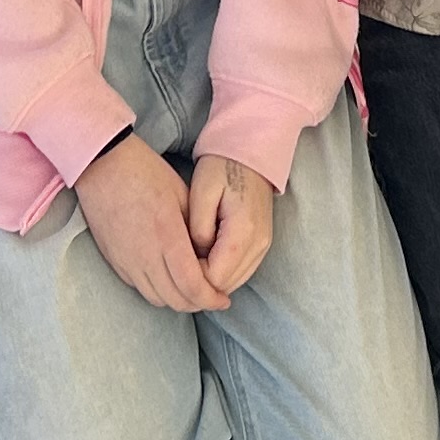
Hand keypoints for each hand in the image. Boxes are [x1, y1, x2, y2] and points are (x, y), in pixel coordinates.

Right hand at [75, 133, 224, 312]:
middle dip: (198, 303)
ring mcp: (126, 261)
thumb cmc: (145, 172)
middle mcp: (145, 255)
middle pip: (176, 299)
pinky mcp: (114, 261)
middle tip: (212, 296)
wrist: (101, 165)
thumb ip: (198, 229)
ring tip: (191, 290)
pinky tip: (167, 278)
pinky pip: (139, 288)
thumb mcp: (182, 194)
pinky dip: (158, 291)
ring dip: (177, 299)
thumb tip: (210, 257)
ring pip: (157, 299)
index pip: (192, 285)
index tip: (224, 299)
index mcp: (167, 235)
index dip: (211, 299)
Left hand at [183, 153, 275, 295]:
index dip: (192, 276)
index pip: (215, 277)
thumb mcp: (201, 193)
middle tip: (180, 261)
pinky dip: (222, 273)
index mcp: (243, 231)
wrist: (250, 153)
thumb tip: (196, 258)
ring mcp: (264, 246)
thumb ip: (197, 230)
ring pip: (234, 283)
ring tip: (191, 258)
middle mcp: (259, 244)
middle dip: (200, 282)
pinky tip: (205, 257)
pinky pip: (241, 272)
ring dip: (211, 280)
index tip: (176, 259)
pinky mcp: (262, 245)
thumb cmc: (221, 169)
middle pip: (225, 286)